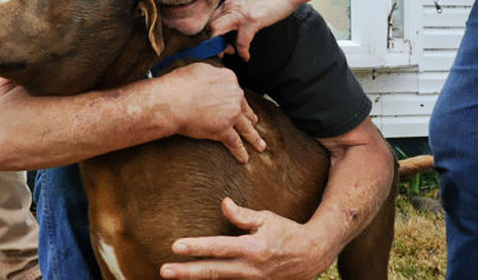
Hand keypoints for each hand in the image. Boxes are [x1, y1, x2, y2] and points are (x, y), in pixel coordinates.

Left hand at [160, 197, 331, 279]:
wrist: (312, 255)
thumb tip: (223, 204)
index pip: (218, 248)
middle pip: (212, 272)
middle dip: (186, 272)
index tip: (176, 246)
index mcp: (252, 248)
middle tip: (165, 270)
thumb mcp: (267, 218)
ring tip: (175, 277)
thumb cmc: (287, 232)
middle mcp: (250, 269)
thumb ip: (242, 215)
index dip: (197, 247)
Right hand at [161, 63, 265, 162]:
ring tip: (259, 145)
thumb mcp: (198, 69)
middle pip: (243, 108)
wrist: (172, 100)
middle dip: (249, 116)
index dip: (235, 98)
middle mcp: (234, 95)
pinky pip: (235, 143)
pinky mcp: (224, 130)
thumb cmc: (179, 84)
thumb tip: (210, 78)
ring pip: (246, 127)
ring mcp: (231, 114)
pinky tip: (244, 158)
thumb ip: (210, 74)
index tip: (236, 103)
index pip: (235, 90)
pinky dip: (240, 152)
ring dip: (254, 138)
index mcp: (228, 79)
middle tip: (253, 122)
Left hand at [209, 0, 297, 61]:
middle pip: (208, 26)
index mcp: (229, 4)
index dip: (208, 36)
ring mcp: (240, 14)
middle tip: (219, 52)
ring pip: (216, 32)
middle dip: (210, 43)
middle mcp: (231, 8)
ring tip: (231, 53)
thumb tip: (232, 34)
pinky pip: (241, 42)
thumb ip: (237, 15)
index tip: (214, 46)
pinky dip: (242, 52)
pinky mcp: (252, 20)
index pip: (209, 21)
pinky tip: (246, 56)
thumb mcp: (247, 4)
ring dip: (221, 48)